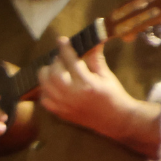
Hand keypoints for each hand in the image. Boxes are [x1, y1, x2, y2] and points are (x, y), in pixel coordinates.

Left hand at [38, 40, 160, 154]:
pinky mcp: (60, 113)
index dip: (65, 49)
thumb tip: (93, 40)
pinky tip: (54, 85)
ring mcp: (64, 105)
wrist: (116, 119)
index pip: (71, 61)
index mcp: (87, 83)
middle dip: (56, 62)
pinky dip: (45, 89)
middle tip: (61, 58)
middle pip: (54, 73)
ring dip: (47, 74)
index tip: (61, 40)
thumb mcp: (106, 75)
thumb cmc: (113, 94)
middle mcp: (73, 95)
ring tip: (56, 69)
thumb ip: (95, 58)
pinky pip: (44, 99)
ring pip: (44, 85)